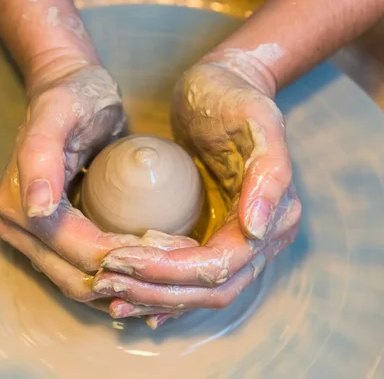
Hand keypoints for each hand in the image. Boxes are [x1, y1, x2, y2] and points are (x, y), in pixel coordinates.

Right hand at [0, 57, 198, 325]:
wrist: (67, 89)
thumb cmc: (71, 96)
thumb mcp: (59, 113)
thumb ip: (40, 155)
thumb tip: (35, 211)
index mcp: (15, 206)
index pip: (75, 250)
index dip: (122, 256)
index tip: (169, 248)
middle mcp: (17, 230)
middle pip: (76, 278)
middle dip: (126, 279)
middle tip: (175, 264)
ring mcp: (32, 240)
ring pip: (81, 285)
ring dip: (124, 286)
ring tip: (167, 268)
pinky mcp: (51, 241)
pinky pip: (85, 273)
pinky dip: (118, 277)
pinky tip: (150, 267)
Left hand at [93, 51, 301, 316]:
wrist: (219, 85)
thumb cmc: (232, 95)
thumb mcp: (255, 119)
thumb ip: (269, 172)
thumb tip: (256, 231)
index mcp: (275, 216)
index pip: (222, 265)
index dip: (171, 271)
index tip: (121, 260)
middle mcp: (262, 238)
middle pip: (209, 288)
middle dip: (157, 291)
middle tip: (108, 282)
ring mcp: (237, 240)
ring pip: (197, 291)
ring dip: (153, 298)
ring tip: (110, 294)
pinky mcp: (213, 235)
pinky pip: (189, 277)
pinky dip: (160, 291)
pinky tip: (130, 296)